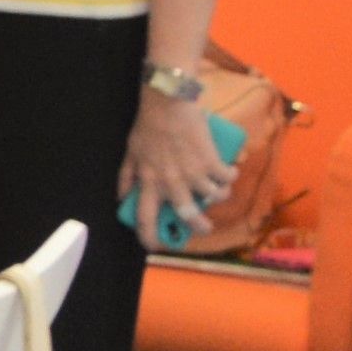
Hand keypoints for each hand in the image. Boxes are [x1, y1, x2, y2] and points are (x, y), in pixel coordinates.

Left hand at [120, 86, 227, 240]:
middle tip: (204, 227)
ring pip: (214, 198)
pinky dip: (230, 176)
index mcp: (150, 182)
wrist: (167, 103)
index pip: (146, 217)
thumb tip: (122, 198)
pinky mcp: (211, 161)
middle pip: (188, 216)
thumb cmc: (147, 126)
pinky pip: (226, 178)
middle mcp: (172, 183)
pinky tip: (229, 170)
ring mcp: (194, 173)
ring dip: (219, 196)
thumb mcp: (130, 153)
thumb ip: (126, 177)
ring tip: (219, 191)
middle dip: (199, 227)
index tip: (154, 247)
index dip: (149, 237)